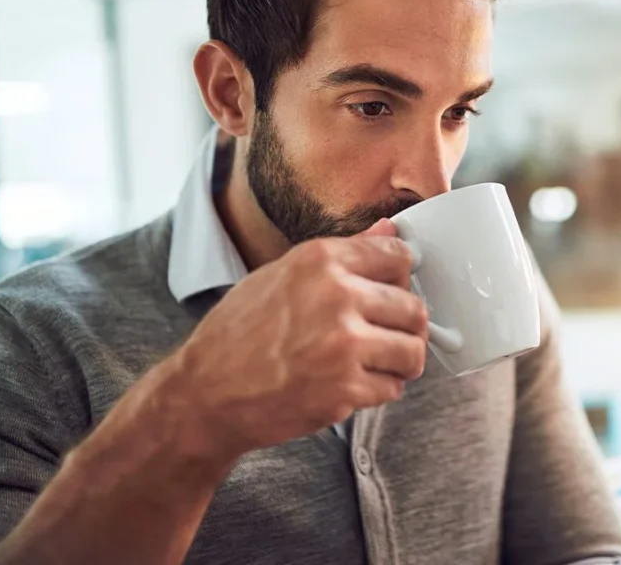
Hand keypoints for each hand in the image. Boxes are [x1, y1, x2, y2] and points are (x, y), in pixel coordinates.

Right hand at [167, 219, 427, 457]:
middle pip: (414, 307)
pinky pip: (392, 388)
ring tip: (373, 362)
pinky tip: (351, 384)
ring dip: (398, 361)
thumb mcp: (283, 274)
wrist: (206, 393)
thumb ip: (344, 253)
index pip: (399, 255)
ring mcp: (344, 345)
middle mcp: (337, 296)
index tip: (390, 292)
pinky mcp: (345, 389)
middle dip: (403, 326)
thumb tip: (388, 228)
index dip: (399, 278)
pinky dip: (378, 390)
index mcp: (321, 260)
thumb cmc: (239, 333)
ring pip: (412, 350)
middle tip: (382, 336)